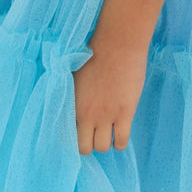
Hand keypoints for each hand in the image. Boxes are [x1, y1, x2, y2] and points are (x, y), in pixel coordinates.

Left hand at [72, 33, 148, 154]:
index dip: (75, 135)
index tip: (82, 131)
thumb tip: (73, 104)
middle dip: (89, 143)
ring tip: (109, 131)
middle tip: (95, 134)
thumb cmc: (95, 52)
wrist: (117, 44)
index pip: (67, 134)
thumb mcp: (74, 74)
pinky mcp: (125, 114)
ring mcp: (106, 116)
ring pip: (102, 147)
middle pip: (84, 148)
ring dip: (105, 142)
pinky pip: (121, 141)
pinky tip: (121, 131)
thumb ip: (73, 94)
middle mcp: (86, 114)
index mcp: (72, 104)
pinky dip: (120, 142)